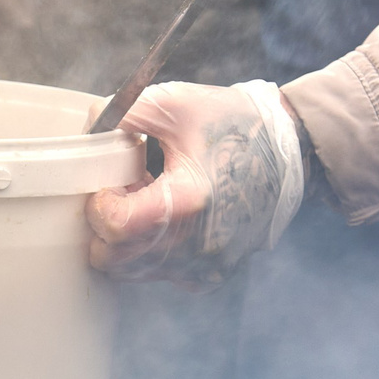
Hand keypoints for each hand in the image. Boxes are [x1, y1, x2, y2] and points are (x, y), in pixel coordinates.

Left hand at [87, 81, 304, 291]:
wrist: (290, 152)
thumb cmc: (234, 124)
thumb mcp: (176, 103)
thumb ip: (122, 113)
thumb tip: (88, 128)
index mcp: (188, 201)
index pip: (113, 227)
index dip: (99, 203)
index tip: (110, 182)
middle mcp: (198, 245)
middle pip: (113, 257)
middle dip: (107, 223)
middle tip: (127, 190)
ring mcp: (206, 266)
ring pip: (130, 271)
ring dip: (126, 240)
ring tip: (149, 200)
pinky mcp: (211, 276)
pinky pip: (158, 273)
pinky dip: (150, 251)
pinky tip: (168, 218)